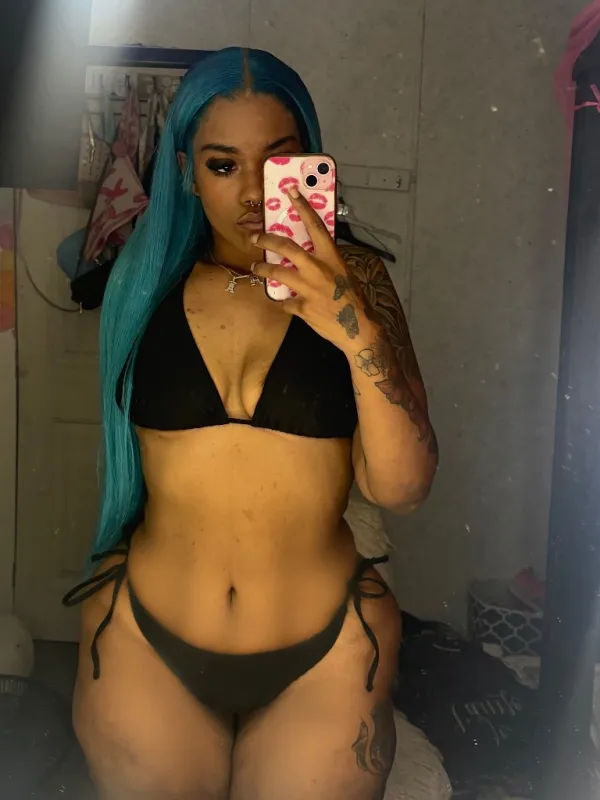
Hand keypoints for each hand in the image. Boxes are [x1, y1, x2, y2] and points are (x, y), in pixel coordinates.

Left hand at [250, 187, 375, 350]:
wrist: (358, 327)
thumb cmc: (353, 298)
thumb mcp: (343, 272)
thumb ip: (326, 262)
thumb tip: (311, 254)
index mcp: (331, 257)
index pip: (315, 225)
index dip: (302, 206)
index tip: (290, 191)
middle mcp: (318, 269)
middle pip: (287, 247)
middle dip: (267, 239)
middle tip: (255, 237)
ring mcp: (308, 289)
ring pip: (278, 273)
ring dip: (263, 268)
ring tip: (256, 266)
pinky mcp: (302, 308)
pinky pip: (285, 302)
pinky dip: (284, 302)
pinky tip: (286, 303)